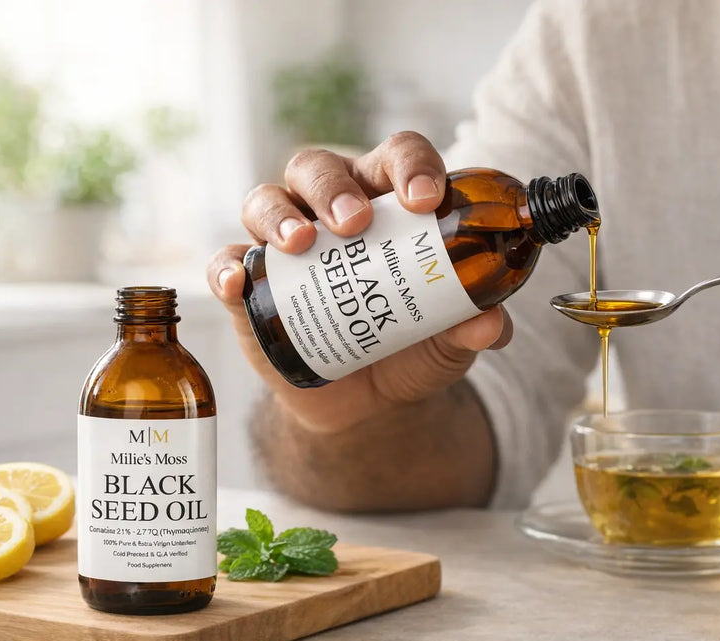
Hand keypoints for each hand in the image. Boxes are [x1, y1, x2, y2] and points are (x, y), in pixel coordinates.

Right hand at [207, 132, 512, 433]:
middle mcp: (330, 209)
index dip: (410, 166)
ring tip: (300, 242)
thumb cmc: (410, 348)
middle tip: (353, 223)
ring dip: (280, 214)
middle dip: (335, 188)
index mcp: (387, 202)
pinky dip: (227, 269)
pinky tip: (237, 285)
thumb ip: (471, 326)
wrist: (367, 404)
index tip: (426, 199)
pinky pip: (228, 263)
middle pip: (320, 167)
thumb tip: (492, 322)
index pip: (397, 158)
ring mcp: (284, 245)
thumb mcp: (449, 341)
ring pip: (266, 199)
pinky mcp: (251, 286)